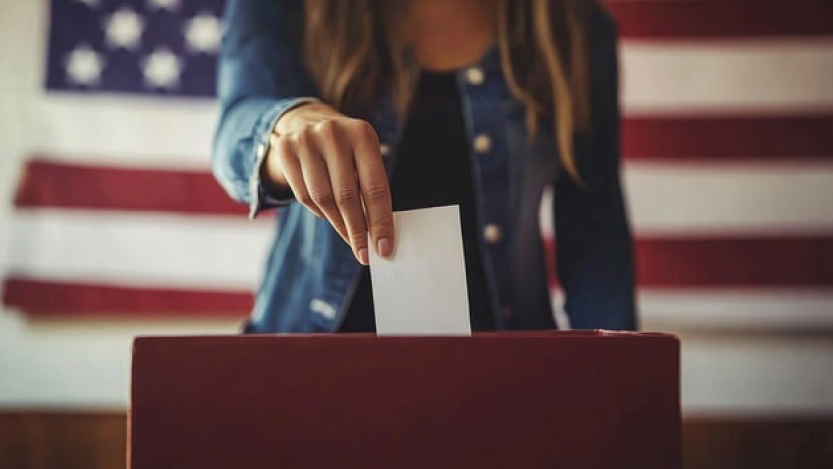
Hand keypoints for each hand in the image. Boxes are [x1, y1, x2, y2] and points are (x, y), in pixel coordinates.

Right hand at [264, 103, 393, 264]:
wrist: (306, 121)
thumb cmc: (345, 149)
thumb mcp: (364, 157)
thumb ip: (371, 188)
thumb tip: (378, 234)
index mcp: (362, 134)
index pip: (375, 187)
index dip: (380, 221)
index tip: (383, 248)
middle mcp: (333, 133)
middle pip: (347, 195)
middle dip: (357, 230)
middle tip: (363, 253)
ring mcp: (306, 140)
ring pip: (323, 198)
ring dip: (338, 224)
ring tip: (350, 238)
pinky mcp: (286, 150)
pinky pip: (303, 195)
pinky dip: (319, 212)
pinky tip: (329, 215)